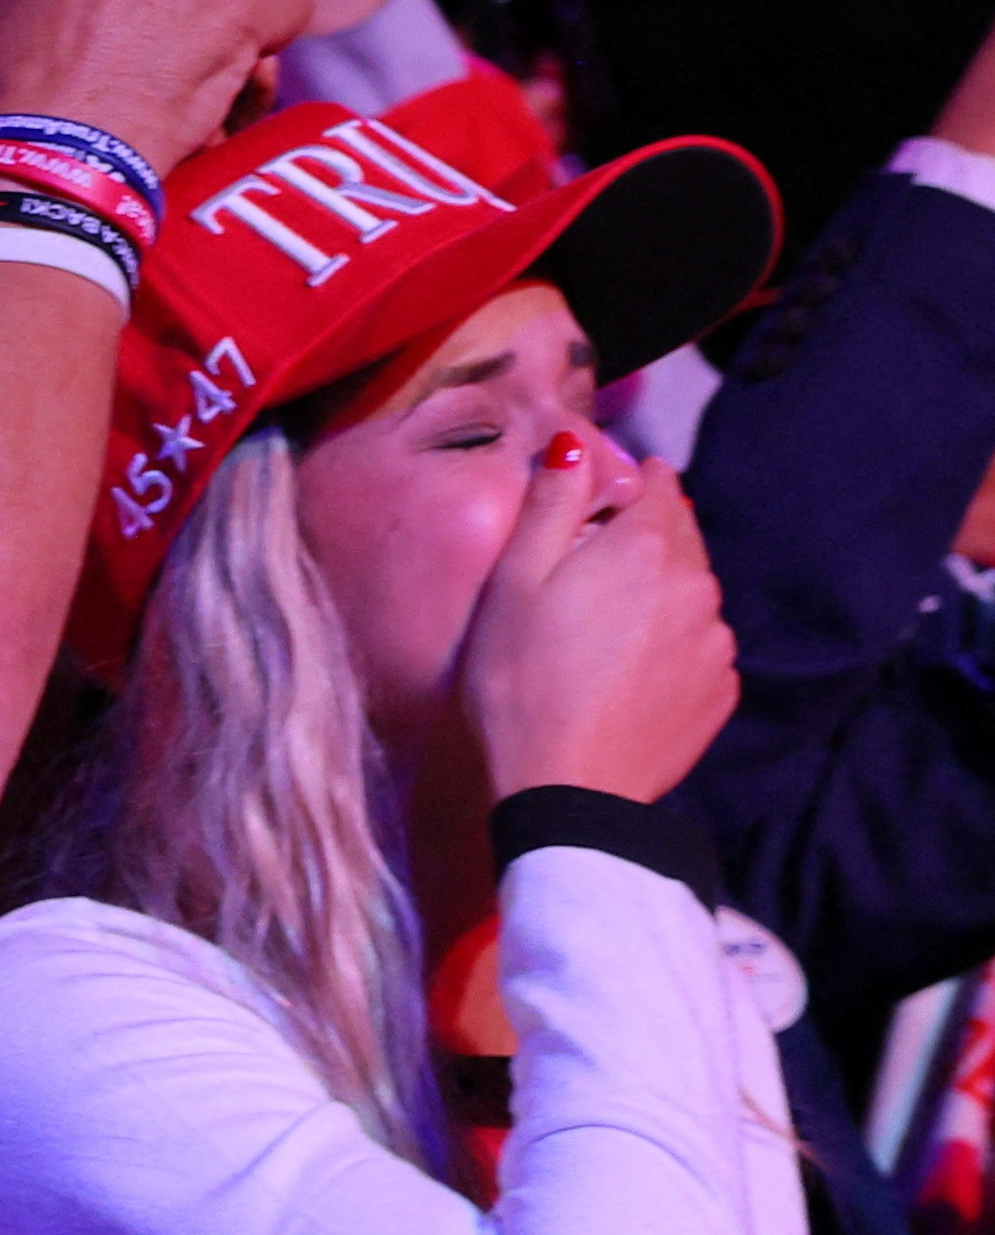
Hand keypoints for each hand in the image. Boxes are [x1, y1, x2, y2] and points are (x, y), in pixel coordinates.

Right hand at [458, 437, 739, 807]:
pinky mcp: (721, 690)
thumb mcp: (514, 584)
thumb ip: (552, 505)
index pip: (659, 486)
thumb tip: (575, 445)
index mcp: (644, 548)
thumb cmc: (521, 684)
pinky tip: (624, 673)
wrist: (568, 790)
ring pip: (690, 593)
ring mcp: (715, 641)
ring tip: (602, 632)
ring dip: (657, 595)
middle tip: (588, 571)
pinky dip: (670, 646)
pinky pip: (698, 647)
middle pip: (679, 537)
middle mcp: (696, 585)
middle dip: (644, 538)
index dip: (630, 484)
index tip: (604, 497)